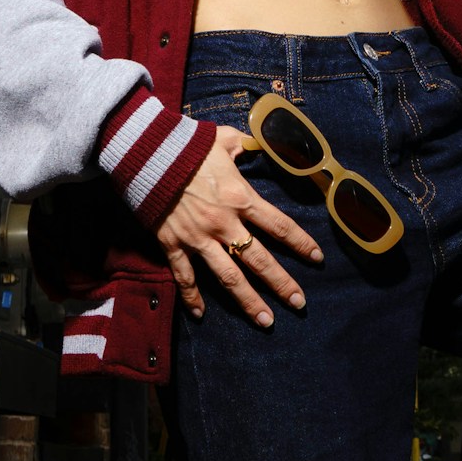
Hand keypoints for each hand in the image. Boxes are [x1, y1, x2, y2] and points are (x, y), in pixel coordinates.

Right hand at [156, 126, 323, 327]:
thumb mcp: (222, 139)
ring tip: (265, 321)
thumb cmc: (185, 143)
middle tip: (299, 304)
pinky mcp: (172, 244)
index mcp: (241, 197)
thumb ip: (242, 145)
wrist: (144, 152)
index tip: (317, 258)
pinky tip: (200, 314)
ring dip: (248, 301)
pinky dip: (192, 297)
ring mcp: (198, 237)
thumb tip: (255, 142)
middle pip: (259, 260)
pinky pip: (185, 276)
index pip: (279, 225)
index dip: (301, 243)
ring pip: (228, 277)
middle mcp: (224, 223)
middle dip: (281, 283)